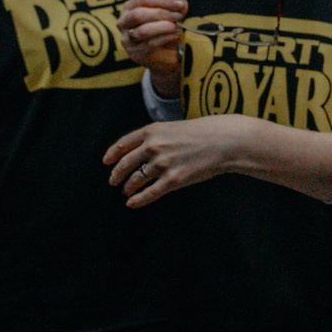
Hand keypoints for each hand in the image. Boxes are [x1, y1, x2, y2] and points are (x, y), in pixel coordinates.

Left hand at [105, 115, 252, 208]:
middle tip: (113, 181)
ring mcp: (163, 164)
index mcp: (152, 131)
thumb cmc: (202, 134)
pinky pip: (150, 193)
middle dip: (117, 174)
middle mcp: (154, 147)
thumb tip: (141, 151)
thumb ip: (156, 137)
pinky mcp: (174, 180)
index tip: (106, 162)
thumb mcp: (173, 128)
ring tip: (126, 192)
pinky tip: (132, 204)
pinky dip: (138, 200)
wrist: (224, 141)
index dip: (112, 154)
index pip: (124, 144)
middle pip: (126, 164)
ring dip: (129, 187)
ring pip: (136, 179)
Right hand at [116, 0, 188, 84]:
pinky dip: (166, 38)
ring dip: (163, 27)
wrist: (165, 57)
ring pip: (142, 31)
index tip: (180, 3)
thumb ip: (174, 9)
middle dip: (161, 13)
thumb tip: (181, 4)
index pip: (144, 0)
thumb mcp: (169, 16)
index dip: (163, 0)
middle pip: (138, 14)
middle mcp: (124, 22)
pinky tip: (176, 35)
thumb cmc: (164, 31)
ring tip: (178, 27)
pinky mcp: (135, 53)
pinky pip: (150, 44)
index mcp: (130, 7)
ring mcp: (127, 40)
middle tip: (178, 16)